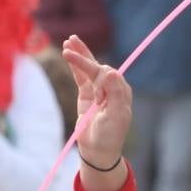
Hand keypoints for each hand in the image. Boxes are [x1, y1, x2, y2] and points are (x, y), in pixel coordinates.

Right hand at [62, 35, 131, 190]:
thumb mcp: (114, 115)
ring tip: (70, 40)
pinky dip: (75, 66)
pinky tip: (68, 53)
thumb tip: (112, 71)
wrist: (98, 151)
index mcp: (122, 92)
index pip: (108, 74)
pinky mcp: (87, 95)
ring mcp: (98, 91)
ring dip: (80, 55)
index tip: (92, 89)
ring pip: (89, 69)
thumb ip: (114, 93)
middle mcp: (112, 89)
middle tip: (70, 42)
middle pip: (98, 66)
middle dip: (84, 55)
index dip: (95, 72)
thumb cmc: (110, 135)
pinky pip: (80, 77)